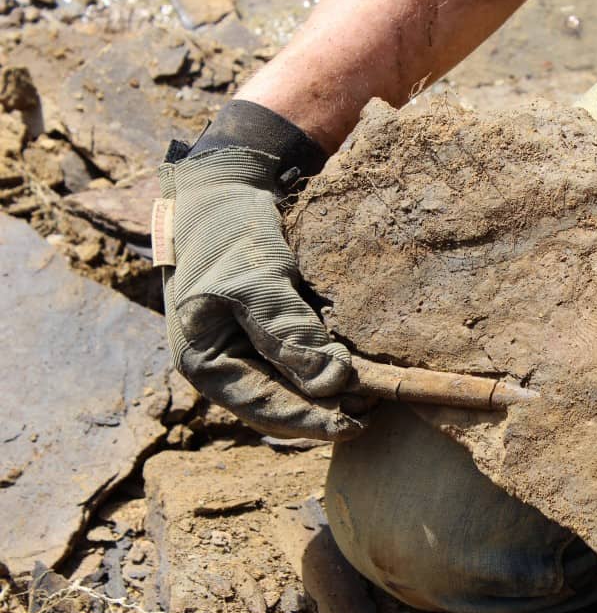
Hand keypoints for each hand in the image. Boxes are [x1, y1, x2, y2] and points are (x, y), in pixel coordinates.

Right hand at [158, 139, 370, 440]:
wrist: (226, 186)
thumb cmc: (228, 233)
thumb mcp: (255, 283)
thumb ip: (290, 336)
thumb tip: (331, 385)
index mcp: (204, 363)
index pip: (265, 409)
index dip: (313, 422)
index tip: (357, 426)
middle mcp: (225, 364)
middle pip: (282, 403)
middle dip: (326, 408)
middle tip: (375, 404)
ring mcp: (246, 348)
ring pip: (294, 385)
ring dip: (331, 389)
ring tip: (372, 389)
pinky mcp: (269, 329)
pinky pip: (301, 358)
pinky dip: (327, 363)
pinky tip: (356, 363)